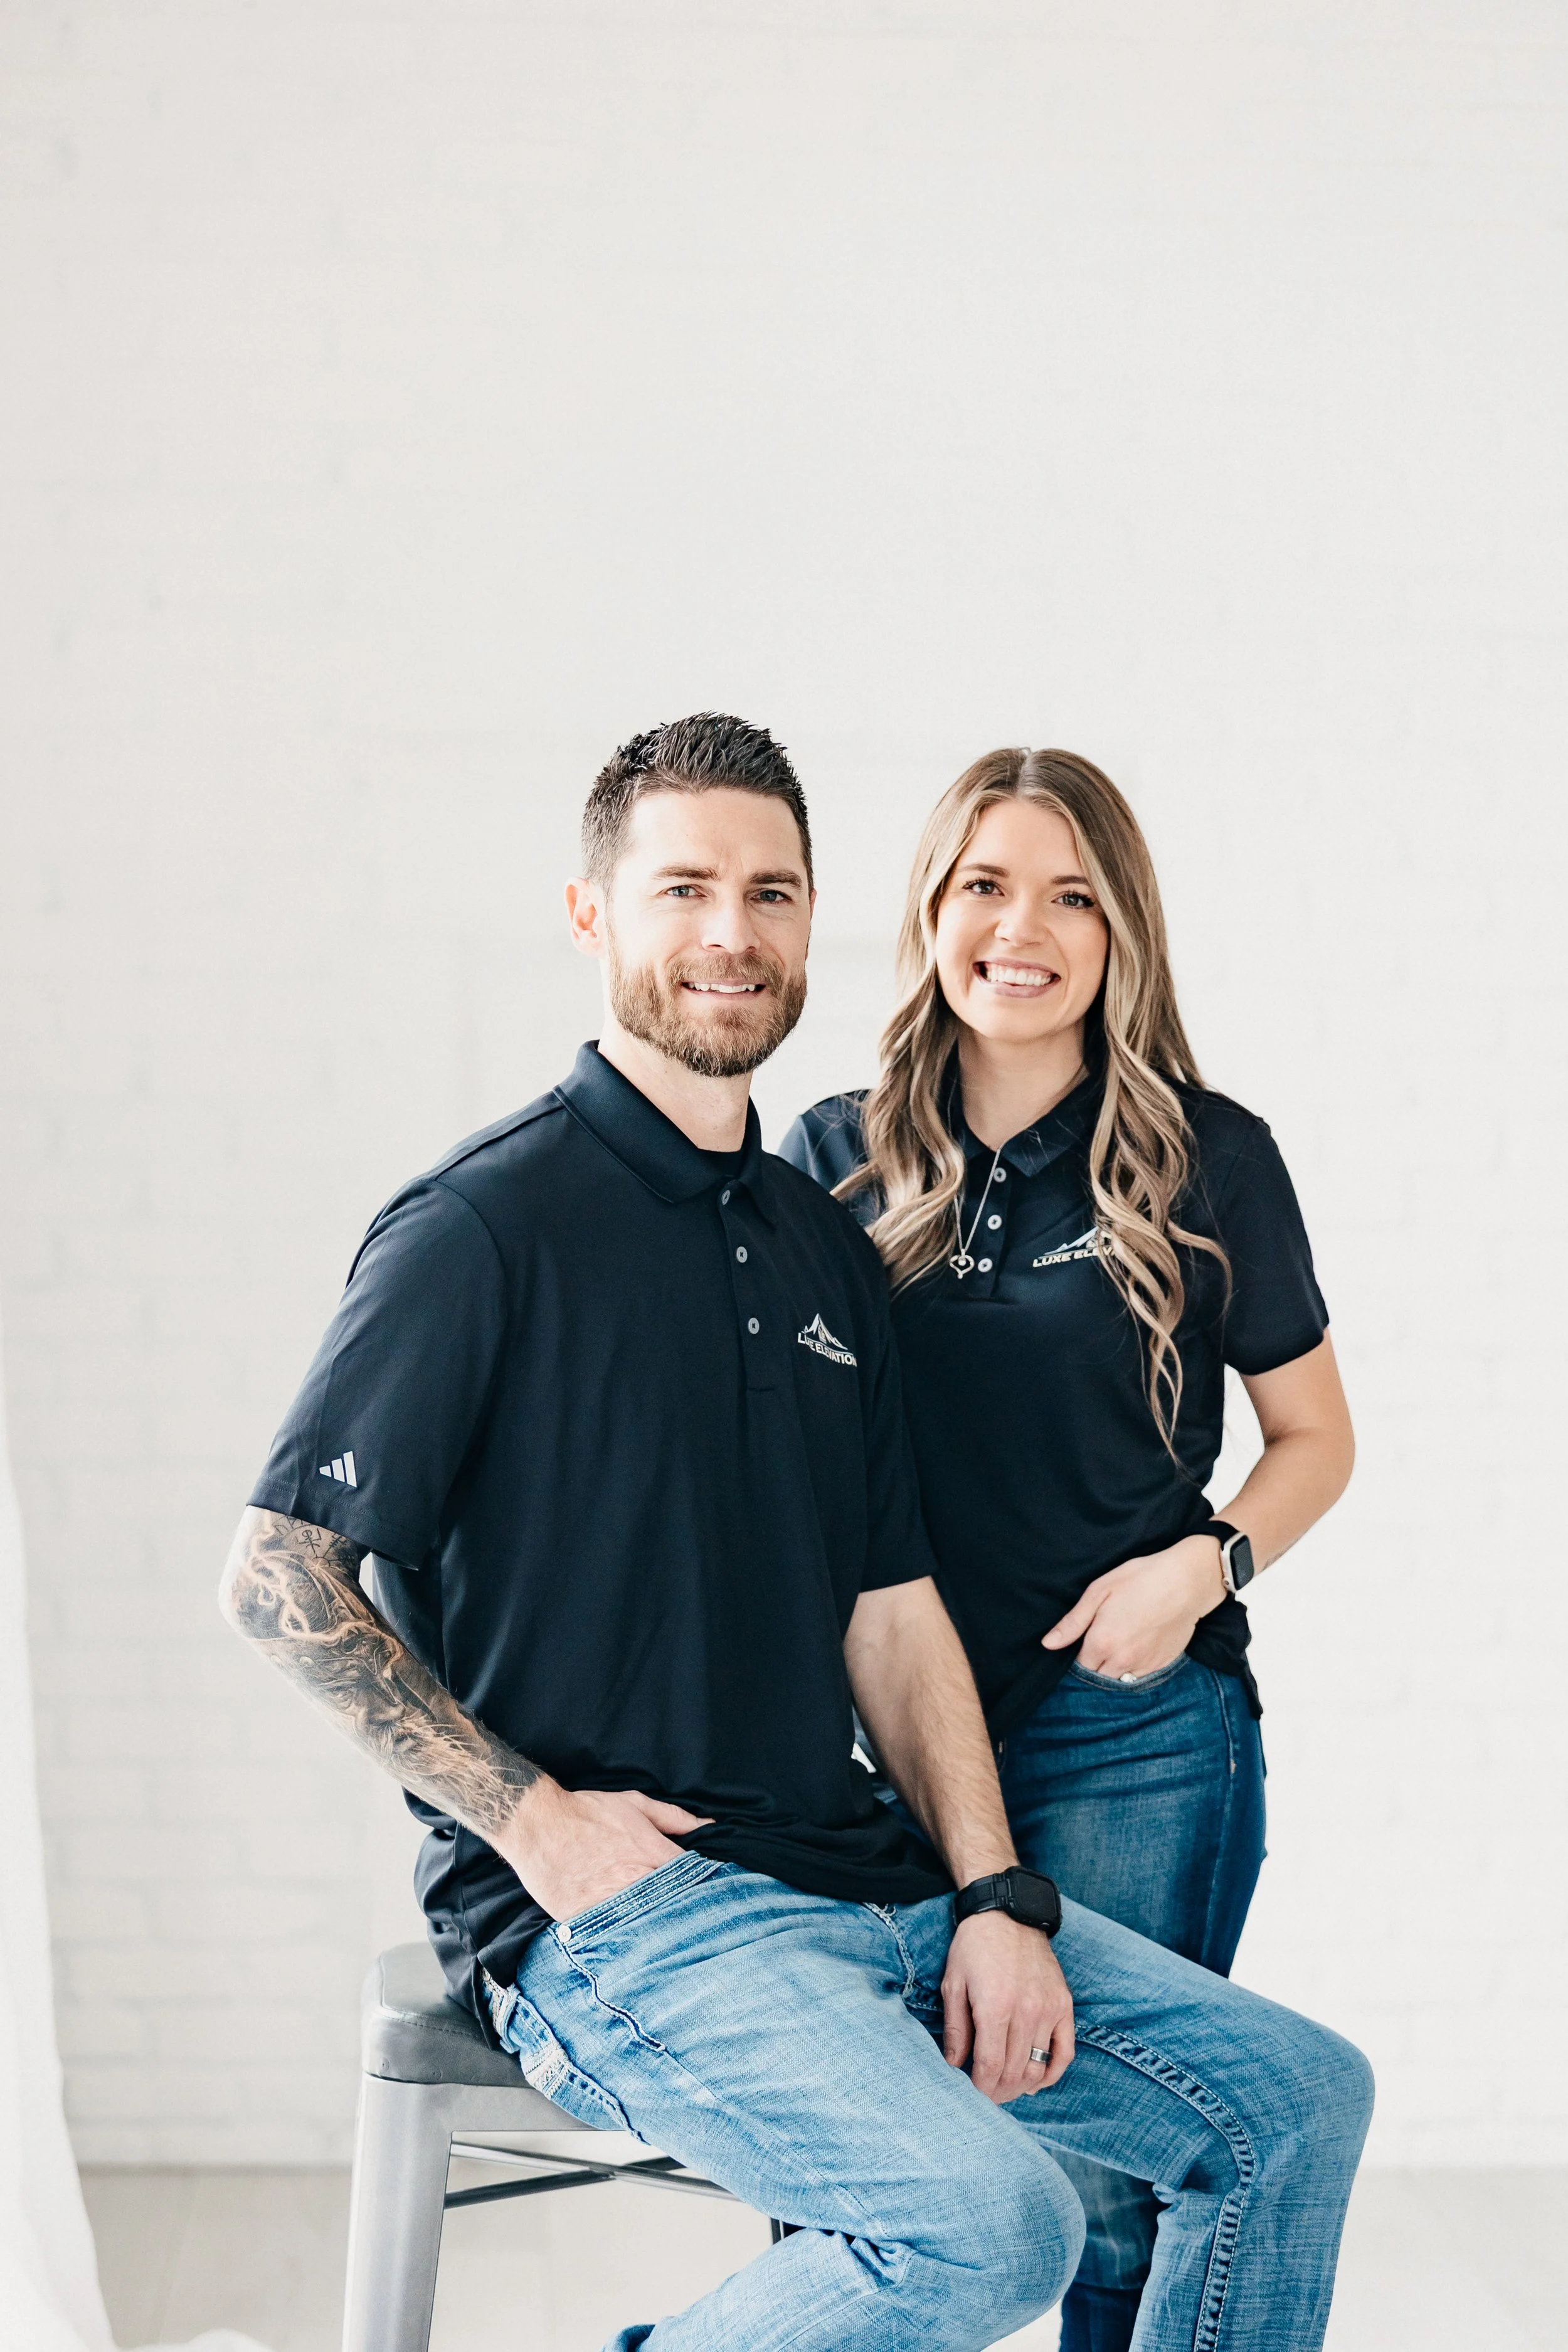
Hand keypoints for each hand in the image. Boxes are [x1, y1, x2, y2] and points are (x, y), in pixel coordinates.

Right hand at [497, 1782, 713, 1923]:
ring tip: (658, 1937)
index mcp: (652, 1854)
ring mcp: (610, 1902)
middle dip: (680, 1913)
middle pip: (672, 1907)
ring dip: (651, 1928)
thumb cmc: (588, 1812)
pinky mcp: (584, 1919)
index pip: (693, 1880)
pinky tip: (624, 1941)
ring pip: (644, 1925)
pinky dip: (618, 1938)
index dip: (701, 1890)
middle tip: (687, 1925)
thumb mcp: (634, 1804)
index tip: (705, 1898)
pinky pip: (609, 1935)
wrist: (538, 1824)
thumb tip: (709, 1825)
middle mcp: (635, 1880)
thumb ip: (674, 1817)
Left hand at [941, 1911, 1074, 2101]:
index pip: (991, 2066)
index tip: (973, 2095)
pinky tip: (1036, 2081)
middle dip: (999, 2092)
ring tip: (1007, 2089)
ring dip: (1023, 2087)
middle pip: (1016, 2072)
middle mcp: (1026, 2010)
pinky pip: (1065, 2052)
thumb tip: (953, 2067)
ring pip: (1040, 2066)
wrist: (1007, 1913)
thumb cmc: (974, 1948)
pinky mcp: (1064, 2004)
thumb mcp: (953, 1984)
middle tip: (987, 2096)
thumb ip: (955, 2029)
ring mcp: (1049, 2008)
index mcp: (995, 2006)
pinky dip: (1052, 2073)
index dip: (982, 2089)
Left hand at [1041, 1535, 1226, 1677]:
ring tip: (1119, 1646)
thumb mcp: (1100, 1591)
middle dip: (1094, 1666)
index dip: (1078, 1656)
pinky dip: (1134, 1669)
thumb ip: (1073, 1622)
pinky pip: (1140, 1677)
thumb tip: (1048, 1644)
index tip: (1083, 1643)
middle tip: (1101, 1643)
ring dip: (1114, 1671)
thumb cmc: (1140, 1579)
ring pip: (1119, 1680)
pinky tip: (1137, 1648)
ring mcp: (1143, 1666)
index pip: (1079, 1666)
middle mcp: (1121, 1661)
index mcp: (1101, 1642)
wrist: (1186, 1582)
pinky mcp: (1161, 1665)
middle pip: (1098, 1677)